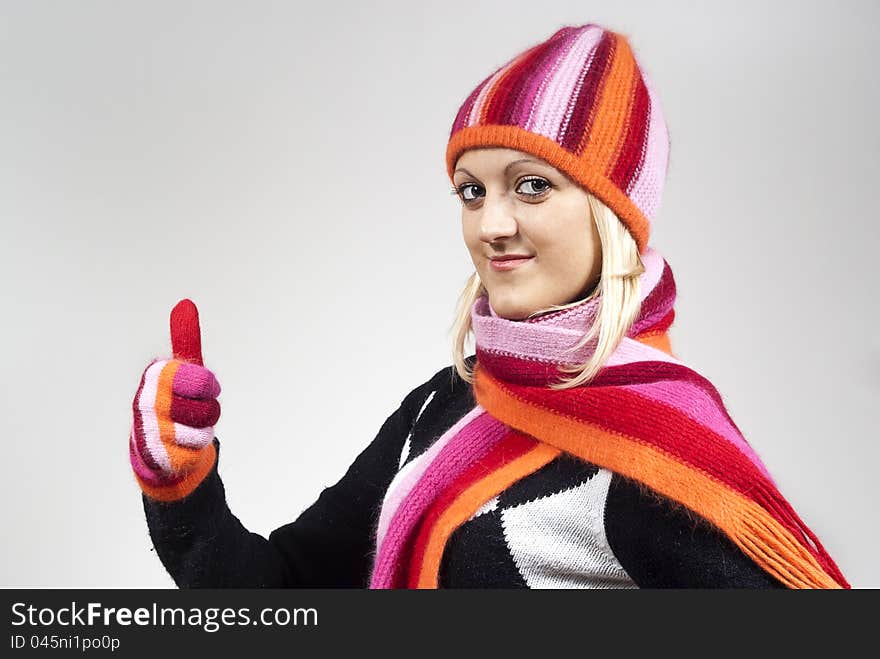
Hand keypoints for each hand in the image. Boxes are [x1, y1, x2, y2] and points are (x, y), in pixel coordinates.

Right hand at [129, 299, 220, 499]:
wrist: (155, 447)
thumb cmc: (173, 401)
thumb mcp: (180, 370)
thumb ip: (184, 339)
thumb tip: (185, 302)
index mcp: (156, 376)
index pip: (203, 380)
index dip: (209, 387)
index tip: (201, 389)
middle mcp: (147, 400)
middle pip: (207, 405)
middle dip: (208, 409)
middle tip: (195, 410)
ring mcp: (150, 428)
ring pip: (204, 428)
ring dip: (203, 429)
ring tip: (187, 428)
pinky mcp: (158, 455)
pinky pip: (197, 448)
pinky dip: (195, 448)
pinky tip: (181, 445)